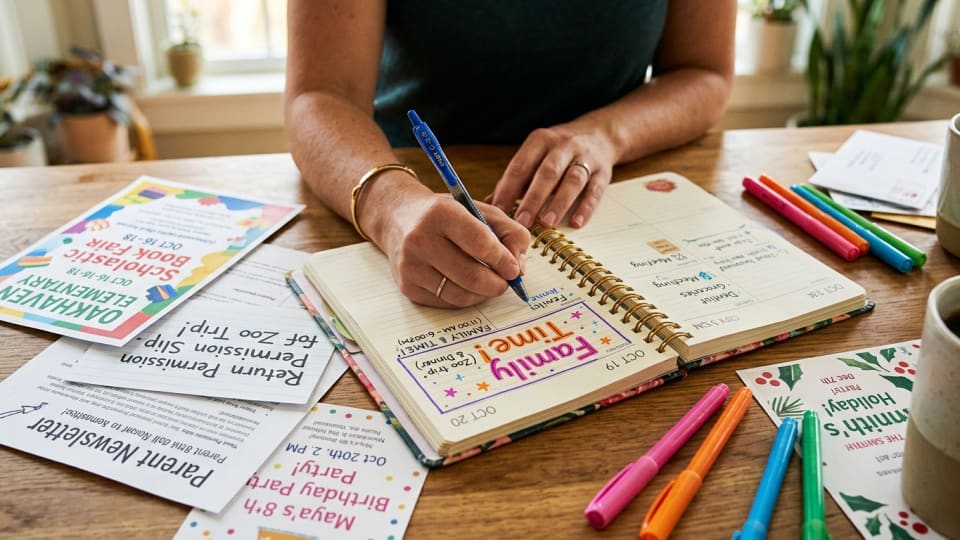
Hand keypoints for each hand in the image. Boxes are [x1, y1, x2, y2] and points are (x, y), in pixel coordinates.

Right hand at [379, 192, 528, 307]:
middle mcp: (420, 239)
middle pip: (471, 275)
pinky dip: (465, 298)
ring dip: (483, 295)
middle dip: (497, 284)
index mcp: (441, 213)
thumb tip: (520, 269)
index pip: (480, 244)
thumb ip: (511, 233)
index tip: (514, 269)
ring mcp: (410, 265)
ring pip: (460, 295)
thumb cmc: (447, 215)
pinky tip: (467, 285)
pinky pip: (447, 303)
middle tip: (506, 282)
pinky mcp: (407, 286)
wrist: (399, 218)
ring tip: (488, 283)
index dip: (504, 261)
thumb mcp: (481, 210)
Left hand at [488, 124, 615, 228]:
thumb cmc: (558, 151)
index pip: (521, 165)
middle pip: (548, 172)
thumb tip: (489, 204)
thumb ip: (515, 179)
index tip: (499, 211)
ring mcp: (585, 158)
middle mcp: (563, 146)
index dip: (508, 188)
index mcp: (540, 140)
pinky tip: (576, 222)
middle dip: (533, 198)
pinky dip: (586, 207)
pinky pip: (595, 190)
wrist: (599, 134)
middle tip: (521, 222)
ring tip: (546, 223)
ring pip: (572, 180)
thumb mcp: (535, 156)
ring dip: (558, 202)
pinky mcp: (603, 171)